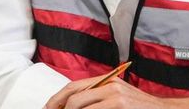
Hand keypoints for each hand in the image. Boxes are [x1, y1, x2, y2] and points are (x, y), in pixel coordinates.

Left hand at [45, 77, 188, 108]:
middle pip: (74, 97)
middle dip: (59, 108)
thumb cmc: (140, 108)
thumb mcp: (118, 97)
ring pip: (81, 107)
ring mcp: (115, 98)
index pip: (74, 87)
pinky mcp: (120, 106)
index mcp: (106, 82)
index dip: (57, 98)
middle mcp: (109, 86)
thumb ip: (98, 98)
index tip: (48, 108)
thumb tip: (71, 106)